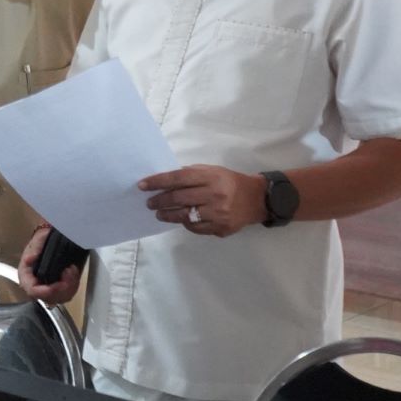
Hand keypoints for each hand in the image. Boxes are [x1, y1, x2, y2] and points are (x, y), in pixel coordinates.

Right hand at [17, 225, 80, 304]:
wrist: (51, 240)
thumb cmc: (43, 240)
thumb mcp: (39, 239)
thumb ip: (34, 248)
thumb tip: (29, 259)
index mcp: (26, 275)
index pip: (33, 291)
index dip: (47, 291)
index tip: (60, 284)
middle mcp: (36, 284)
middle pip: (49, 298)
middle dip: (63, 287)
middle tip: (69, 271)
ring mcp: (47, 288)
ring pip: (60, 298)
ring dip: (70, 286)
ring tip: (72, 269)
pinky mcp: (58, 288)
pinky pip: (67, 295)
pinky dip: (73, 286)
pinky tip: (73, 274)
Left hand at [140, 164, 266, 237]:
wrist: (257, 199)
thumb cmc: (230, 182)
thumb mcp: (212, 171)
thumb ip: (191, 174)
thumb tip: (166, 180)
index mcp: (211, 177)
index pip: (179, 178)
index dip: (158, 182)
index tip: (143, 185)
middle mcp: (214, 195)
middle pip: (179, 199)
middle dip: (159, 201)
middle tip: (149, 203)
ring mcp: (218, 214)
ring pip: (185, 216)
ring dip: (168, 215)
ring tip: (159, 213)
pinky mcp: (221, 229)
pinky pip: (196, 228)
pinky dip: (185, 223)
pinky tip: (181, 219)